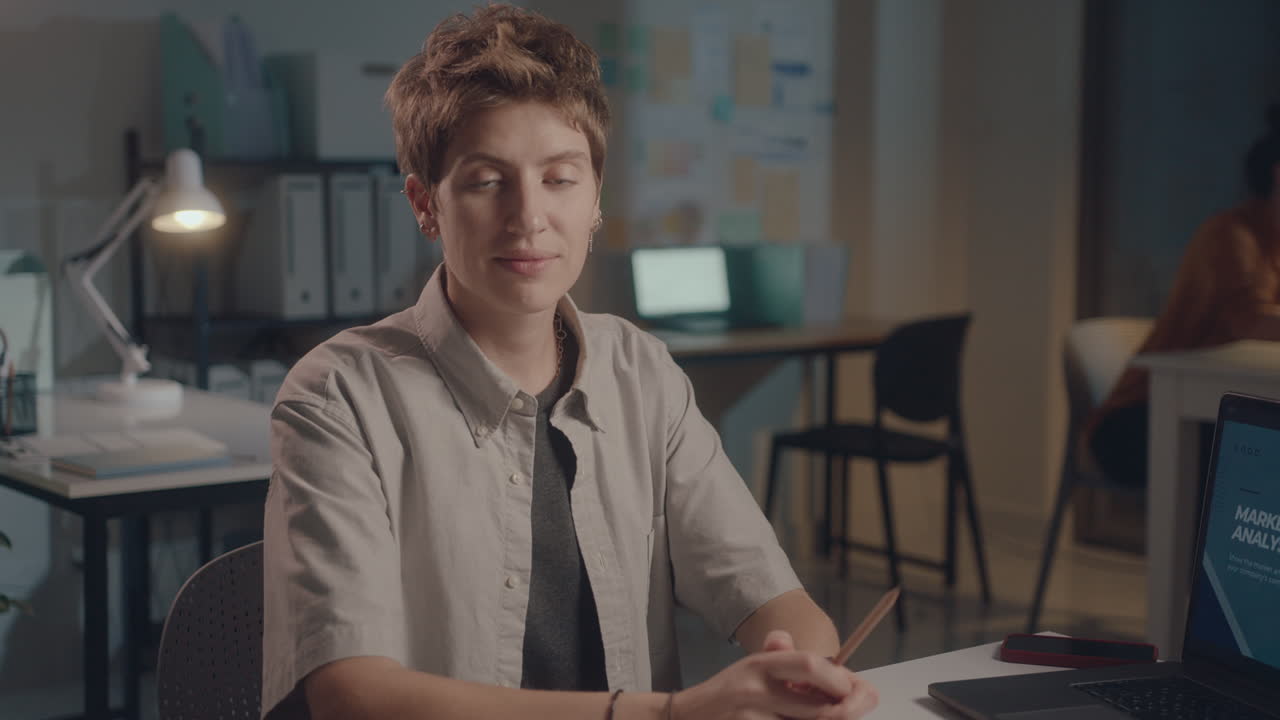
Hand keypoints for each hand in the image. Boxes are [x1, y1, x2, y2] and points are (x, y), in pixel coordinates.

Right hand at [670, 631, 877, 718]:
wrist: (687, 718)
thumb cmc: (730, 694)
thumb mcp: (754, 666)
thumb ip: (788, 658)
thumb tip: (836, 668)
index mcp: (760, 665)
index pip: (810, 666)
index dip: (841, 679)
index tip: (856, 686)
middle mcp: (755, 692)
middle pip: (819, 709)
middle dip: (848, 711)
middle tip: (860, 706)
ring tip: (830, 714)